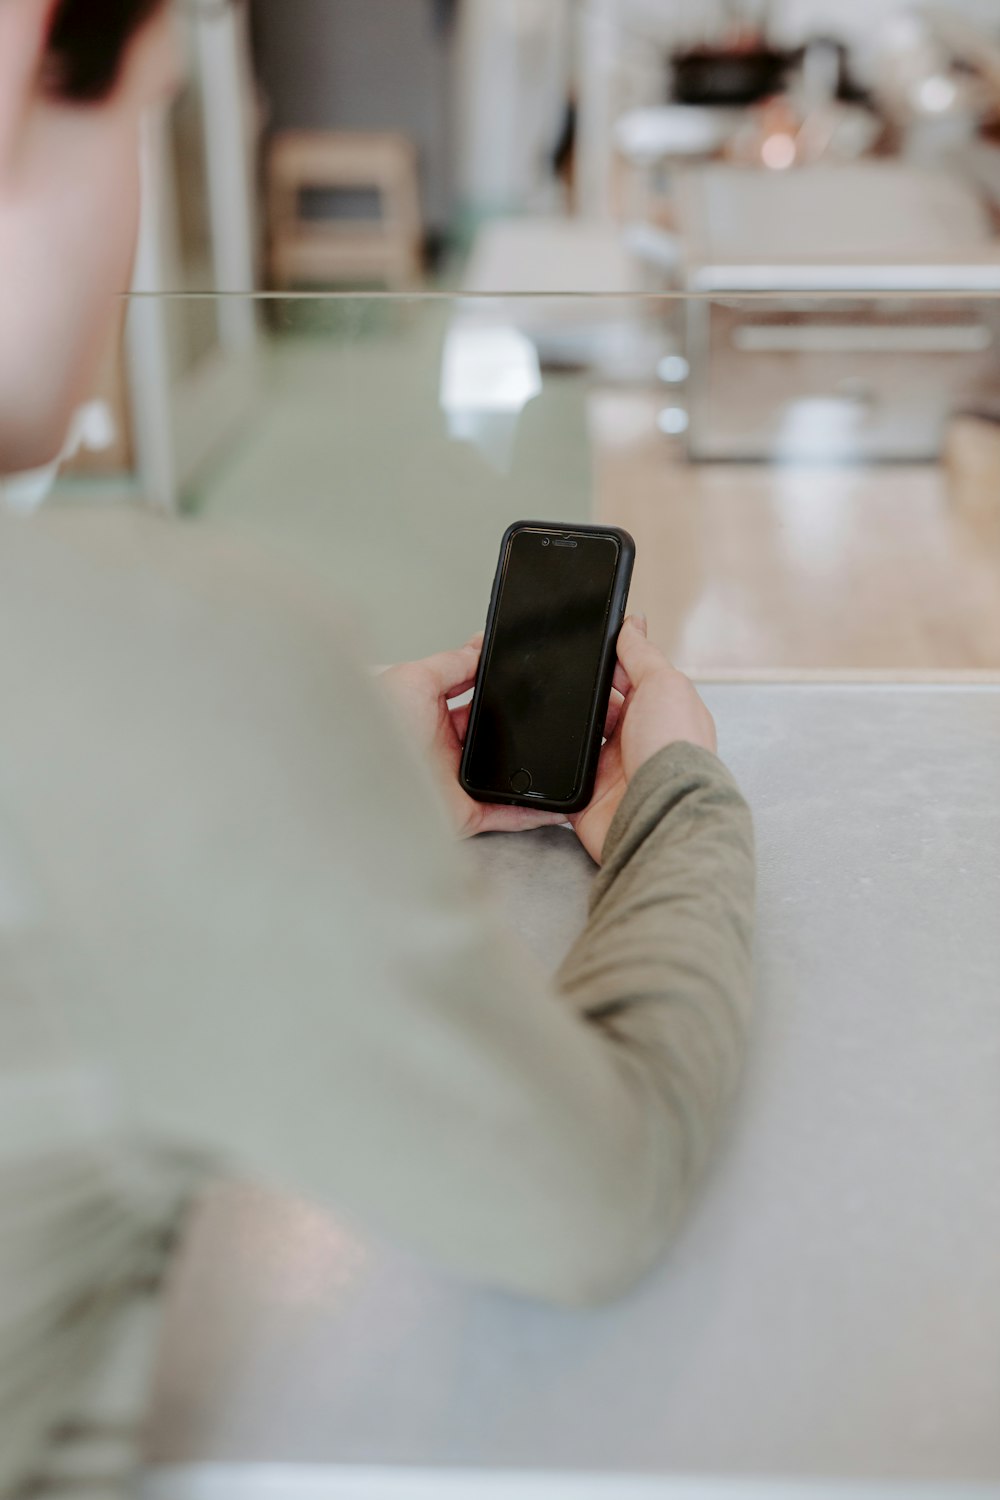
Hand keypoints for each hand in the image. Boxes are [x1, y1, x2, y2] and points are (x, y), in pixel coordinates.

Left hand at [380, 636, 566, 838]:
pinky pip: (508, 814)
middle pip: (494, 735)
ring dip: (533, 767)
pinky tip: (557, 801)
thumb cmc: (368, 731)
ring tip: (562, 752)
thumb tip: (478, 647)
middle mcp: (443, 749)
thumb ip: (450, 663)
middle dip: (521, 726)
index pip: (473, 697)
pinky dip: (535, 811)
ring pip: (506, 774)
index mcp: (428, 714)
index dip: (498, 689)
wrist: (355, 783)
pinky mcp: (465, 814)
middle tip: (549, 712)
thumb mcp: (410, 678)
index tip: (526, 678)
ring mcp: (455, 782)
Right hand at [570, 615, 716, 864]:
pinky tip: (540, 753)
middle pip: (595, 709)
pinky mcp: (586, 798)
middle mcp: (635, 740)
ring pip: (574, 741)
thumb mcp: (664, 685)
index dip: (605, 664)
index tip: (582, 648)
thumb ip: (643, 655)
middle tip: (560, 685)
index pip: (625, 679)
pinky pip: (559, 778)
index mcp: (658, 711)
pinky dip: (550, 768)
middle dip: (579, 698)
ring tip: (549, 718)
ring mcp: (610, 771)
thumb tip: (633, 624)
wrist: (662, 814)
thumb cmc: (676, 753)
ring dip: (563, 732)